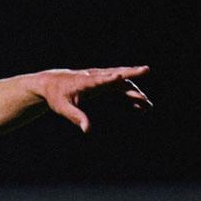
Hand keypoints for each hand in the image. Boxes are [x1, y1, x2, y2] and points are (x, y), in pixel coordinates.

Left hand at [30, 66, 151, 132]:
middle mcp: (95, 77)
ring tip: (148, 105)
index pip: (99, 79)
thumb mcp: (63, 108)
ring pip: (122, 80)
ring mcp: (101, 77)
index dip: (109, 78)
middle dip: (131, 73)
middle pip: (116, 74)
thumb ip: (76, 117)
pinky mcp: (103, 80)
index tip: (119, 75)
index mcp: (85, 82)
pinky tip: (140, 106)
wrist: (52, 82)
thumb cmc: (56, 96)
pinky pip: (120, 85)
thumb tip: (87, 130)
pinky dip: (130, 93)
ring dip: (135, 90)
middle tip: (146, 70)